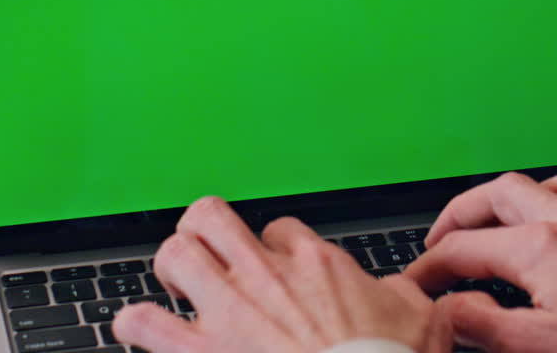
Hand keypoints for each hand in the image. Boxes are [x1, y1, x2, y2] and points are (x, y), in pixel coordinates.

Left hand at [113, 196, 450, 352]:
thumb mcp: (421, 319)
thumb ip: (404, 296)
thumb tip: (411, 294)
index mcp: (314, 262)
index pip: (279, 229)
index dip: (273, 249)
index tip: (276, 272)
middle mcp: (263, 275)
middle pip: (211, 217)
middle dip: (201, 234)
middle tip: (207, 259)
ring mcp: (226, 309)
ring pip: (173, 254)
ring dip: (169, 270)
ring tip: (175, 288)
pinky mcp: (195, 348)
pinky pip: (140, 322)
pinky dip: (134, 325)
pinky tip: (139, 331)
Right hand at [405, 168, 556, 352]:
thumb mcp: (541, 346)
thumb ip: (485, 324)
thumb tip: (449, 310)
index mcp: (540, 248)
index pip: (464, 248)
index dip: (431, 266)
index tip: (418, 283)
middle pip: (501, 193)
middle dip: (463, 212)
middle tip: (444, 238)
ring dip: (528, 194)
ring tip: (510, 213)